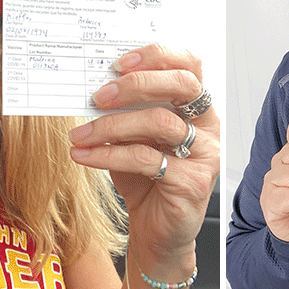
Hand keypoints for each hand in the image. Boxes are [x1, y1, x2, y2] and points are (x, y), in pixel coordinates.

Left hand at [67, 45, 219, 270]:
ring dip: (113, 125)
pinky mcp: (192, 182)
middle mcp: (208, 126)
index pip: (189, 65)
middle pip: (182, 85)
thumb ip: (126, 111)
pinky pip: (147, 160)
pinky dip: (109, 155)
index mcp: (197, 108)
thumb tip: (94, 86)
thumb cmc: (146, 180)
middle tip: (99, 95)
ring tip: (81, 134)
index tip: (118, 62)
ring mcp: (204, 154)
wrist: (156, 232)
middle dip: (137, 84)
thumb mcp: (133, 138)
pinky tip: (85, 155)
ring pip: (160, 122)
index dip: (157, 56)